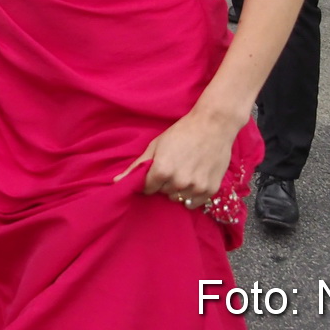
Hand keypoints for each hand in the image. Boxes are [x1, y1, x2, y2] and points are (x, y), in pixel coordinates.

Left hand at [118, 105, 241, 210]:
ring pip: (177, 198)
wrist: (213, 125)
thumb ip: (137, 166)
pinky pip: (193, 203)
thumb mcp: (156, 145)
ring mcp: (195, 187)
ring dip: (177, 189)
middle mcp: (178, 182)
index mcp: (162, 170)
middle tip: (173, 167)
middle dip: (164, 183)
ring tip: (184, 171)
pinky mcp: (210, 190)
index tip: (155, 171)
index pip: (147, 188)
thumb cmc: (182, 132)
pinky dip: (191, 195)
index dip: (149, 180)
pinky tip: (194, 179)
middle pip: (163, 192)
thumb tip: (116, 182)